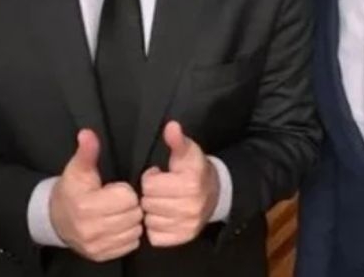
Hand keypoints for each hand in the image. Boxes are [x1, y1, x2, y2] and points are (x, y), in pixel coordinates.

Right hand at [49, 129, 142, 261]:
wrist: (55, 218)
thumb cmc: (72, 190)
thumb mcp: (77, 168)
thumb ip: (87, 151)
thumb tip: (87, 133)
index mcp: (86, 206)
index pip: (127, 198)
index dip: (124, 191)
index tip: (114, 189)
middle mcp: (90, 229)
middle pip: (133, 215)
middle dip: (130, 206)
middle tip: (118, 201)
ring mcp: (95, 245)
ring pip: (134, 231)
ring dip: (131, 221)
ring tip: (119, 213)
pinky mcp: (100, 255)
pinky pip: (130, 245)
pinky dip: (128, 235)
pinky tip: (118, 225)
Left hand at [140, 121, 218, 246]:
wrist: (215, 193)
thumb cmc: (195, 170)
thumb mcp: (187, 152)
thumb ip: (177, 140)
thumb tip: (171, 126)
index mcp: (190, 183)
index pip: (150, 185)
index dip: (151, 178)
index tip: (159, 175)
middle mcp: (191, 207)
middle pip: (148, 204)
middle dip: (151, 195)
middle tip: (161, 190)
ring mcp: (188, 225)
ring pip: (150, 221)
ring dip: (152, 212)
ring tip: (162, 202)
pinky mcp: (184, 238)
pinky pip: (155, 236)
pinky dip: (156, 228)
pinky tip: (164, 216)